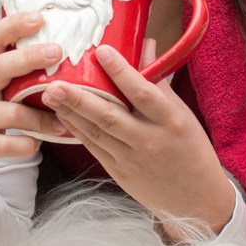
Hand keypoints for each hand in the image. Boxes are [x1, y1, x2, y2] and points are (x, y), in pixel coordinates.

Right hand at [0, 10, 63, 217]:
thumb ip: (6, 68)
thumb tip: (52, 46)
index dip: (14, 26)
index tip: (39, 17)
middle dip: (29, 58)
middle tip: (57, 51)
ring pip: (10, 112)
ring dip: (40, 117)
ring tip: (61, 120)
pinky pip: (5, 145)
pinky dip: (25, 145)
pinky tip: (37, 142)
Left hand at [43, 42, 235, 240]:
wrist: (196, 200)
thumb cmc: (191, 150)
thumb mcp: (182, 114)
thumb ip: (159, 81)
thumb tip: (145, 46)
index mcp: (171, 121)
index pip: (143, 92)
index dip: (121, 72)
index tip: (102, 51)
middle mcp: (150, 140)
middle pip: (110, 115)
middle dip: (79, 98)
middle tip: (55, 83)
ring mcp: (132, 159)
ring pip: (96, 132)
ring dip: (71, 113)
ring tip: (49, 96)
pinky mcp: (119, 172)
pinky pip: (94, 147)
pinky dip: (77, 131)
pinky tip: (63, 116)